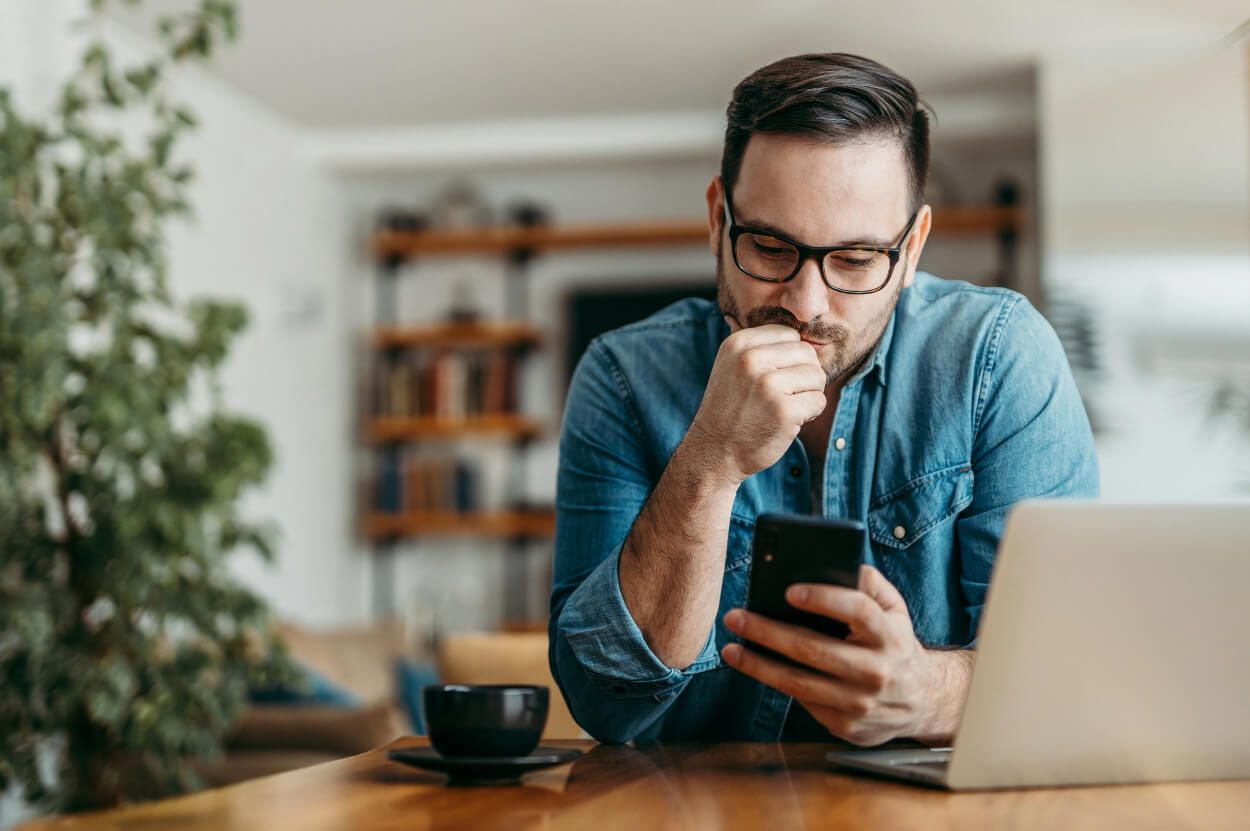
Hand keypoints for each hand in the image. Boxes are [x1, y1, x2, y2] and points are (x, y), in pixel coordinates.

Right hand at [685, 315, 825, 484]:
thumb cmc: (731, 409)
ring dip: (809, 394)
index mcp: (739, 344)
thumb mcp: (732, 365)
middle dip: (804, 375)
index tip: (776, 377)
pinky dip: (810, 414)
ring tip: (785, 407)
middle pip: (807, 353)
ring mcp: (767, 385)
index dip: (791, 358)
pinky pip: (818, 401)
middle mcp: (751, 359)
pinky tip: (789, 421)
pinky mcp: (783, 410)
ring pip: (817, 376)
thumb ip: (759, 346)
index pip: (790, 335)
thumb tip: (796, 327)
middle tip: (786, 395)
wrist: (713, 451)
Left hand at [721, 565, 958, 745]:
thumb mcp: (894, 609)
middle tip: (736, 617)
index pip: (858, 611)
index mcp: (889, 635)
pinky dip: (776, 683)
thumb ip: (870, 583)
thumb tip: (838, 562)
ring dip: (758, 665)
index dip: (824, 599)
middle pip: (814, 649)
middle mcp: (877, 671)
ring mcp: (861, 703)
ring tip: (731, 648)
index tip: (789, 591)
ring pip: (799, 683)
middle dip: (768, 632)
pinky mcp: (847, 726)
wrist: (923, 700)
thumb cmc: (895, 644)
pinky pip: (804, 702)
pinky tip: (756, 668)